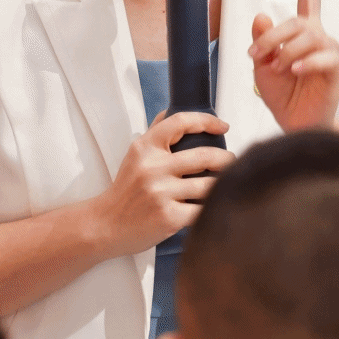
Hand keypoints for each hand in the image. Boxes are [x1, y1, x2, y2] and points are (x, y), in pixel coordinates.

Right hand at [95, 111, 232, 256]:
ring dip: (222, 185)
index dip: (207, 121)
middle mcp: (153, 168)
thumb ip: (154, 134)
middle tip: (232, 162)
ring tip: (226, 185)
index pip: (180, 122)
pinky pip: (203, 210)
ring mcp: (161, 193)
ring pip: (209, 185)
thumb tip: (171, 112)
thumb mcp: (134, 157)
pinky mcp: (169, 217)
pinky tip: (215, 207)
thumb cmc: (124, 192)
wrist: (106, 225)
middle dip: (226, 159)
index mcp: (145, 148)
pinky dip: (213, 208)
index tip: (222, 126)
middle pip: (204, 155)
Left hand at [250, 0, 338, 132]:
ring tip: (275, 69)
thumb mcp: (261, 65)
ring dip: (284, 52)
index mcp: (303, 30)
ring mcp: (329, 52)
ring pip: (306, 37)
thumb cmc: (282, 94)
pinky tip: (294, 71)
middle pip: (298, 20)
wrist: (296, 125)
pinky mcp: (335, 70)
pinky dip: (304, 63)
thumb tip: (261, 16)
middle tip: (255, 56)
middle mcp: (319, 35)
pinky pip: (322, 57)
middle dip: (272, 36)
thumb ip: (262, 41)